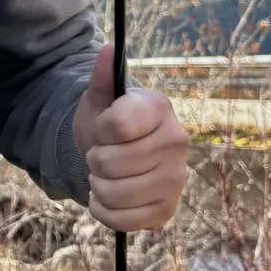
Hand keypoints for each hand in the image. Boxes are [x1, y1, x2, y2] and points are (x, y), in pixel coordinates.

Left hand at [72, 43, 188, 230]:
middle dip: (94, 158)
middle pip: (110, 163)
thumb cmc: (108, 122)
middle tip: (102, 153)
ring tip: (105, 173)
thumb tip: (106, 50)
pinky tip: (108, 197)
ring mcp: (176, 179)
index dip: (98, 129)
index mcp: (159, 108)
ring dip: (97, 184)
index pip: (116, 126)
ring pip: (112, 192)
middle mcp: (176, 142)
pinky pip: (121, 221)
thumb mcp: (99, 98)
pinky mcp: (167, 210)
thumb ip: (100, 77)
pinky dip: (104, 210)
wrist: (120, 154)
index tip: (102, 127)